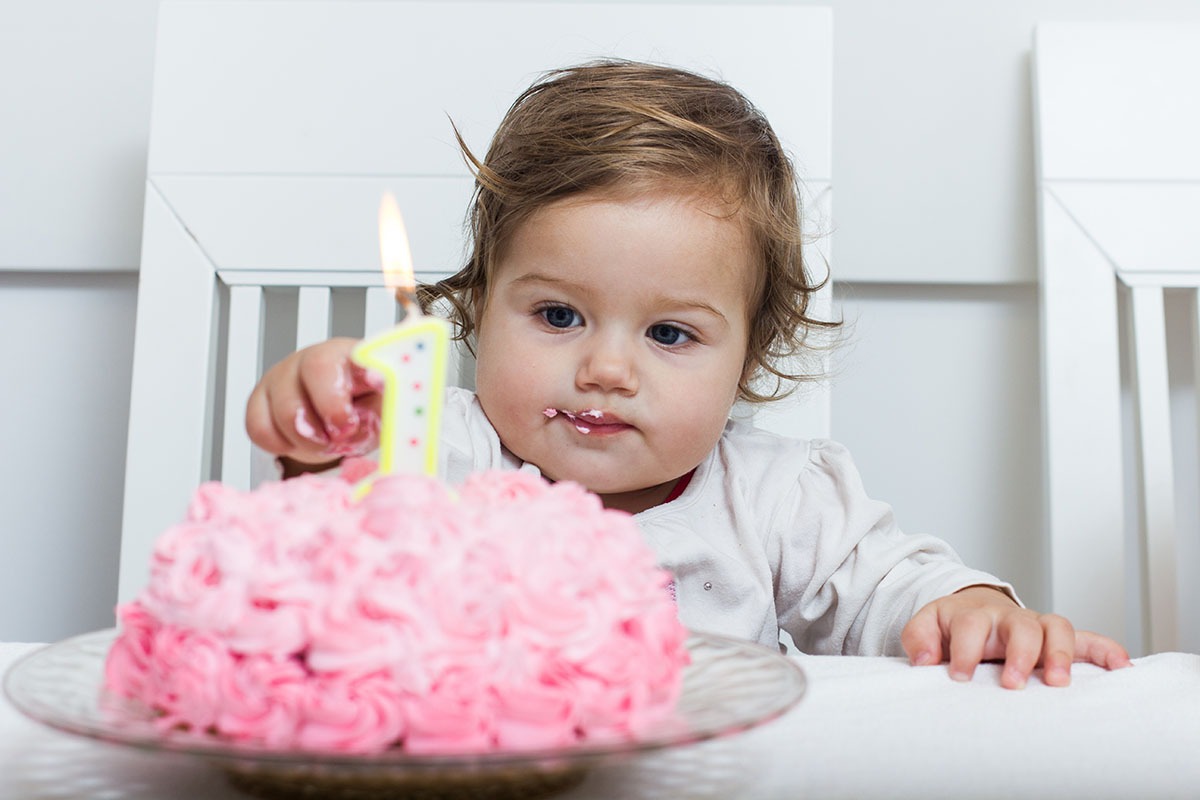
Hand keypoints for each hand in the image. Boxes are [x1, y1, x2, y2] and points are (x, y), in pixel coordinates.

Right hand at [245, 337, 382, 465]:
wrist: (335, 419)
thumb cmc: (362, 409)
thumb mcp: (384, 409)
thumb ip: (386, 408)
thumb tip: (385, 411)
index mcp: (351, 356)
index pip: (358, 353)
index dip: (360, 374)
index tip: (365, 399)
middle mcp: (314, 357)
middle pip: (316, 370)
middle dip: (331, 412)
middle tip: (343, 434)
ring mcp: (282, 376)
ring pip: (284, 408)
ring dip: (307, 438)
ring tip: (325, 443)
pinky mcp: (260, 399)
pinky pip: (259, 427)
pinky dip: (280, 444)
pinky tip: (299, 442)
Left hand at [900, 586, 1131, 688]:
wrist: (973, 614)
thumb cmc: (951, 628)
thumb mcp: (927, 626)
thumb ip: (919, 638)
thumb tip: (924, 659)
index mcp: (973, 615)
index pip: (970, 626)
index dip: (966, 649)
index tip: (960, 675)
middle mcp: (1008, 619)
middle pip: (1021, 625)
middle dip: (1020, 653)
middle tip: (1012, 682)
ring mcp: (1036, 627)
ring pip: (1057, 628)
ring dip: (1061, 653)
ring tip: (1059, 682)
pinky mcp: (1058, 639)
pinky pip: (1088, 639)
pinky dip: (1105, 650)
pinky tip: (1121, 666)